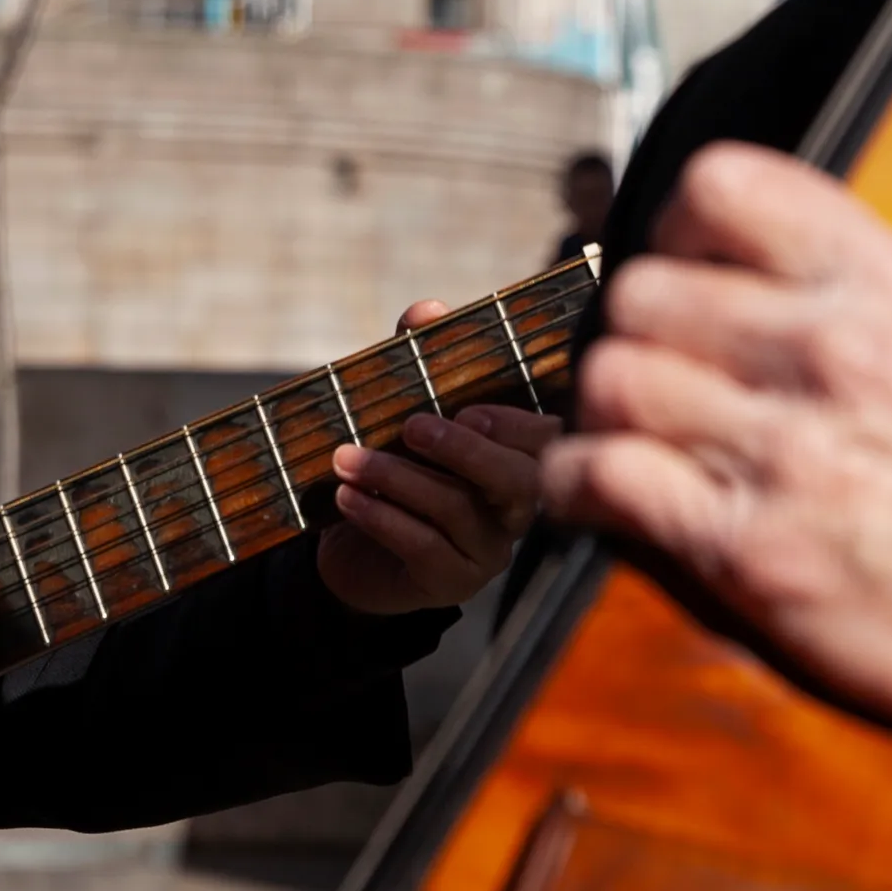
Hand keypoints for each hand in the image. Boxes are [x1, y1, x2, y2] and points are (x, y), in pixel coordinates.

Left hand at [318, 298, 557, 615]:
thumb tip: (428, 309)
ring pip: (459, 510)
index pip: (545, 440)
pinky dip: (382, 517)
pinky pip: (424, 547)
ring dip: (396, 478)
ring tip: (346, 459)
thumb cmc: (394, 473)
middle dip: (464, 450)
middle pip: (518, 479)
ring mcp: (487, 550)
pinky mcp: (450, 581)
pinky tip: (347, 498)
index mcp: (516, 459)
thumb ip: (420, 362)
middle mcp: (515, 507)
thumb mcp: (402, 416)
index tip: (466, 408)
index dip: (515, 425)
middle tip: (409, 426)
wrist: (356, 552)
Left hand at [543, 142, 891, 746]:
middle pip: (639, 294)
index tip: (678, 264)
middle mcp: (831, 351)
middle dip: (634, 335)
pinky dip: (576, 484)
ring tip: (633, 436)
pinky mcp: (746, 544)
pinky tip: (598, 492)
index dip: (675, 225)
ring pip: (610, 380)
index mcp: (890, 287)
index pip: (724, 187)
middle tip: (656, 375)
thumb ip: (855, 290)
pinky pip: (599, 475)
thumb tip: (749, 258)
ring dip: (605, 412)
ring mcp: (785, 449)